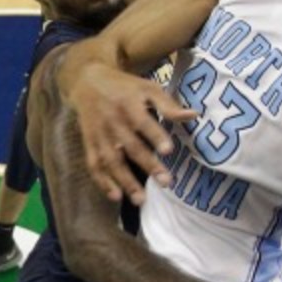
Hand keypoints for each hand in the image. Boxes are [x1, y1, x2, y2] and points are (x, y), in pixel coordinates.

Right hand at [66, 63, 196, 203]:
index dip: (155, 136)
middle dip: (148, 165)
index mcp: (129, 105)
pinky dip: (103, 182)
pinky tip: (116, 196)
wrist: (88, 82)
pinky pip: (94, 165)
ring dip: (125, 181)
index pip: (143, 122)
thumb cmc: (125, 87)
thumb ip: (168, 104)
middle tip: (166, 182)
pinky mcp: (89, 144)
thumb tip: (193, 115)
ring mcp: (99, 135)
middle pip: (130, 146)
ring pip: (111, 161)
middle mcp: (113, 121)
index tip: (168, 151)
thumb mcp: (147, 88)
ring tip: (141, 199)